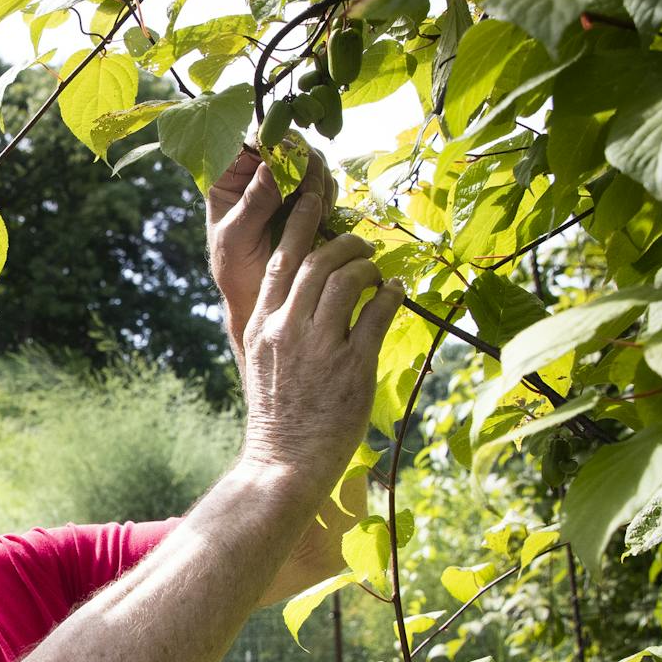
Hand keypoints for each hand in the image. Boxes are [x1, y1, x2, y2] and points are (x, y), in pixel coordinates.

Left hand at [207, 146, 335, 368]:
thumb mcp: (237, 238)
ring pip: (309, 157)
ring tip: (318, 208)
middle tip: (312, 191)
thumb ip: (253, 202)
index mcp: (228, 176)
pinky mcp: (303, 196)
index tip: (290, 161)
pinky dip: (328, 191)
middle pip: (288, 141)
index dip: (276, 141)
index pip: (253, 137)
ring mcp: (282, 182)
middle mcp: (255, 172)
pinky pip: (323, 179)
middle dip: (304, 161)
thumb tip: (273, 166)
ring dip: (319, 177)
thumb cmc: (235, 272)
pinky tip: (323, 213)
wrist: (256, 297)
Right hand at [209, 152, 401, 484]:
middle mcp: (287, 329)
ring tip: (379, 272)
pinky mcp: (351, 367)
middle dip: (346, 242)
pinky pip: (378, 313)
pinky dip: (392, 296)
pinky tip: (398, 294)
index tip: (313, 197)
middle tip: (362, 244)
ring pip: (348, 279)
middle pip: (319, 260)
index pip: (282, 259)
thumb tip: (300, 295)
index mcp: (263, 325)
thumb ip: (276, 327)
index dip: (301, 222)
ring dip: (370, 266)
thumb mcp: (262, 364)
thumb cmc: (276, 418)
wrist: (282, 464)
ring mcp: (319, 347)